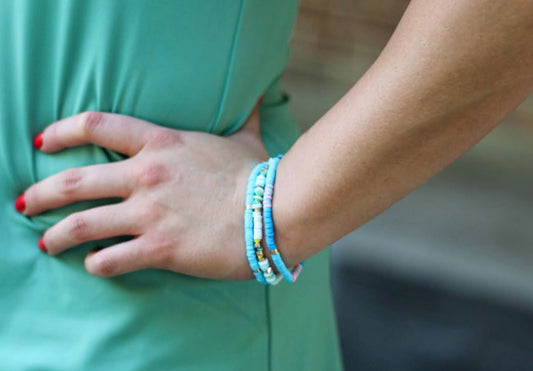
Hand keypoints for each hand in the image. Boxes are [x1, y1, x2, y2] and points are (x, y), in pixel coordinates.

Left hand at [19, 101, 268, 279]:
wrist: (274, 212)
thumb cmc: (257, 176)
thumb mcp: (245, 139)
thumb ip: (244, 115)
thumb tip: (258, 93)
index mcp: (161, 144)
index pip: (97, 126)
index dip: (61, 131)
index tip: (42, 142)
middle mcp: (146, 175)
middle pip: (74, 181)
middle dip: (41, 193)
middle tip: (26, 202)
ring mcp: (149, 212)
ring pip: (81, 224)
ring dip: (56, 235)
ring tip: (45, 242)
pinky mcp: (159, 247)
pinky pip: (110, 259)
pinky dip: (96, 264)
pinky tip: (94, 265)